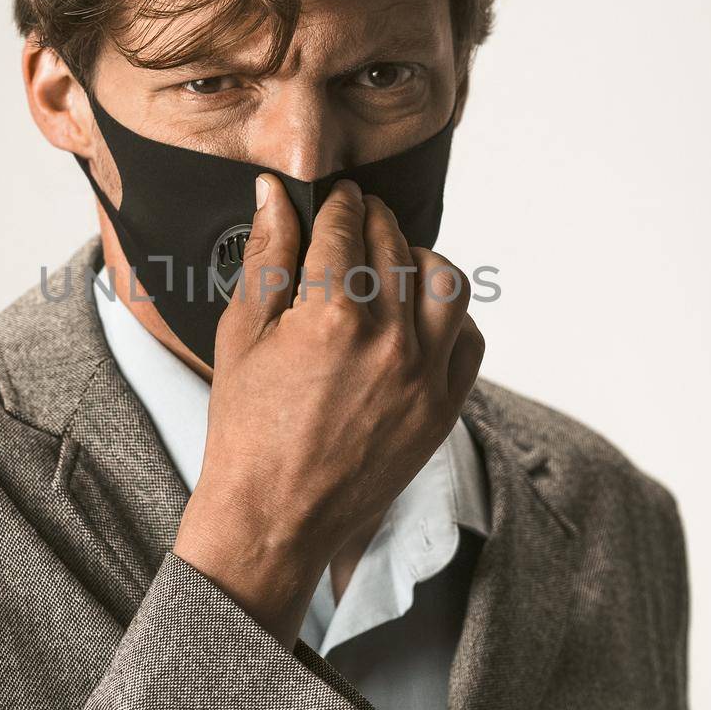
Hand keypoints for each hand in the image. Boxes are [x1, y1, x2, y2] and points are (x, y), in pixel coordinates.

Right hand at [173, 173, 484, 649]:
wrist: (274, 516)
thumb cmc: (246, 428)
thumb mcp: (242, 333)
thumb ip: (266, 255)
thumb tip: (273, 193)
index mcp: (332, 315)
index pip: (346, 227)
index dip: (338, 202)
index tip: (336, 195)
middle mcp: (389, 340)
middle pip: (395, 244)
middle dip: (374, 220)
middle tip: (357, 218)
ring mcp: (424, 376)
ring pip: (446, 282)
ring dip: (419, 259)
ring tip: (394, 262)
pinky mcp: (444, 408)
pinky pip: (468, 339)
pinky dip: (449, 317)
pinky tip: (419, 316)